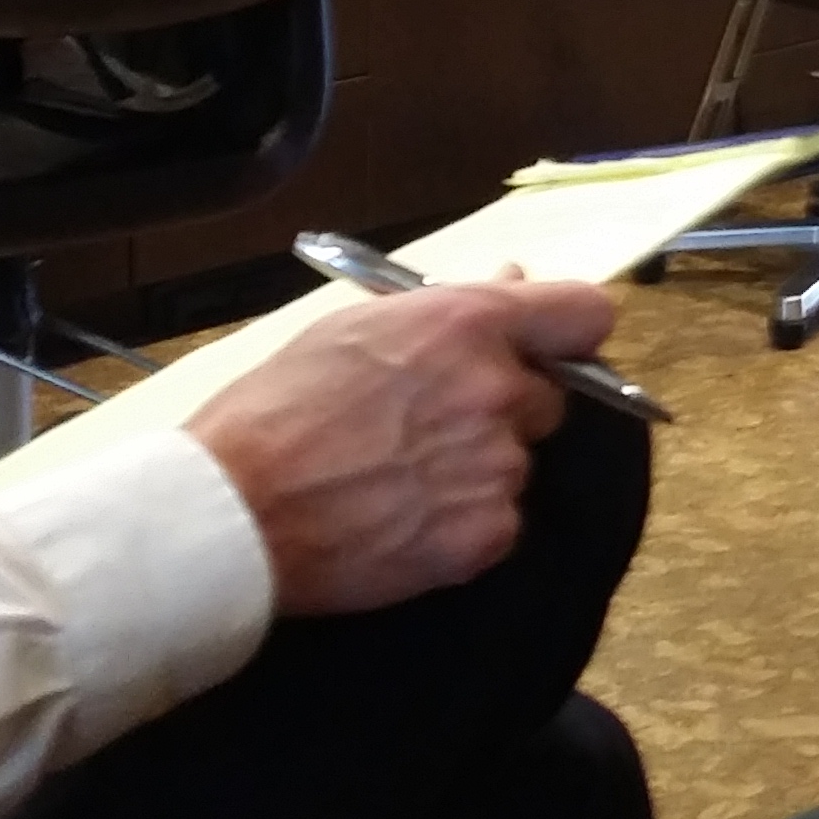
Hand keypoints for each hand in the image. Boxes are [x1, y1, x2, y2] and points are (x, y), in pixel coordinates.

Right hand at [187, 279, 618, 616]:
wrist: (233, 513)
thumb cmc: (276, 409)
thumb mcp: (353, 329)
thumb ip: (444, 310)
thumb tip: (510, 281)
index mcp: (467, 325)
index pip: (585, 314)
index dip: (568, 332)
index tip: (547, 347)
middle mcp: (496, 391)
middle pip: (550, 396)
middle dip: (506, 407)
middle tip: (433, 424)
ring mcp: (496, 468)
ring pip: (517, 462)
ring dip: (478, 468)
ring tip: (398, 478)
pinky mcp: (485, 536)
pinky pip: (500, 521)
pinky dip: (464, 523)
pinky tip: (403, 519)